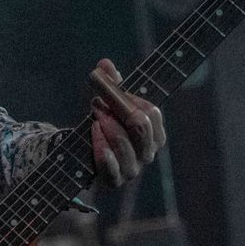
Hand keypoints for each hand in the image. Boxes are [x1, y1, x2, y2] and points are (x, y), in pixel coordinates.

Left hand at [88, 57, 165, 187]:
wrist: (89, 158)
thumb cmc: (107, 127)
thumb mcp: (110, 105)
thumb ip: (111, 83)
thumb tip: (105, 63)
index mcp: (156, 135)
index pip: (152, 112)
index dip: (129, 97)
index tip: (110, 89)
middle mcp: (148, 154)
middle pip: (140, 126)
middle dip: (118, 109)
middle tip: (99, 102)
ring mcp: (133, 169)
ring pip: (123, 143)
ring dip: (106, 125)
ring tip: (94, 117)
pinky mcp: (114, 181)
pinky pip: (110, 166)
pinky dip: (101, 149)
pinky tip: (94, 134)